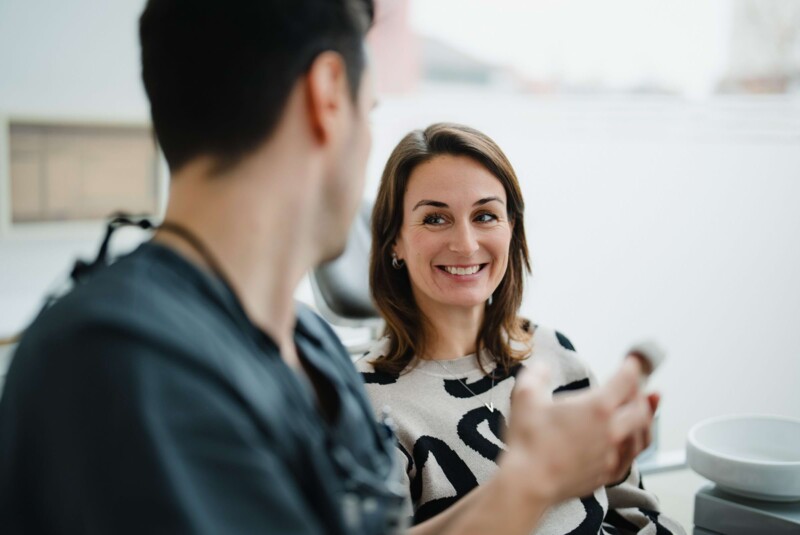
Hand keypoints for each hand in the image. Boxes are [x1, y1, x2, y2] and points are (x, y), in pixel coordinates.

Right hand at [501, 358, 655, 503]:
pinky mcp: (608, 473)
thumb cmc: (528, 441)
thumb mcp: (524, 396)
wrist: (528, 483)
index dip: (633, 367)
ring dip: (646, 418)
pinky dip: (636, 442)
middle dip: (641, 392)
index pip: (626, 381)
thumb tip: (543, 367)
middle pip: (641, 407)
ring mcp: (613, 454)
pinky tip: (631, 439)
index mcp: (597, 407)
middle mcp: (612, 430)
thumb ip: (536, 374)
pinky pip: (633, 456)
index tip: (634, 361)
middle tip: (635, 385)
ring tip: (644, 409)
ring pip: (643, 433)